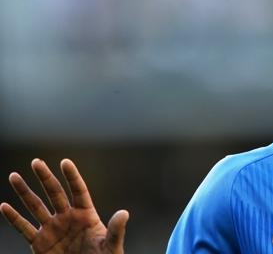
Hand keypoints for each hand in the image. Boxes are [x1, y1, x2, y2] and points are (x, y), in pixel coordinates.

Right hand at [1, 159, 128, 252]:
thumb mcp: (112, 245)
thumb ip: (116, 230)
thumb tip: (125, 213)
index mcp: (86, 214)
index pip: (78, 190)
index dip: (72, 176)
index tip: (65, 162)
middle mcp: (67, 217)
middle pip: (55, 193)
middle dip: (45, 177)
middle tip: (36, 161)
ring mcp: (52, 229)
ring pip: (36, 206)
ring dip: (24, 192)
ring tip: (13, 176)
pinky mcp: (40, 243)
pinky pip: (24, 228)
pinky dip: (13, 218)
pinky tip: (4, 206)